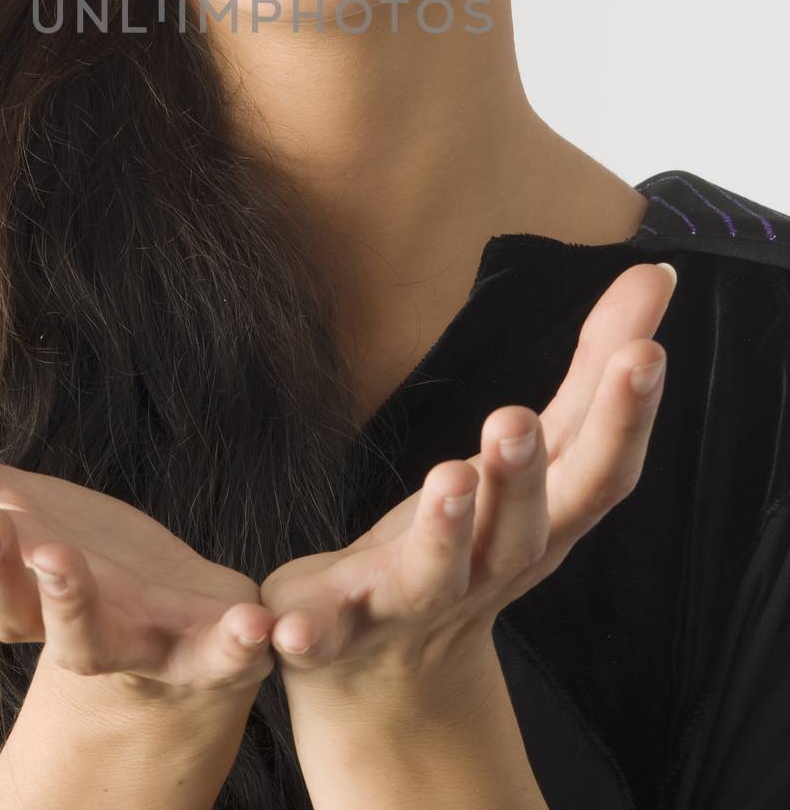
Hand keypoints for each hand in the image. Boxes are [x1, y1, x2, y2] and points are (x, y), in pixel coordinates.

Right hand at [0, 365, 277, 700]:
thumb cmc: (71, 562)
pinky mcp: (199, 653)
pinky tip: (258, 624)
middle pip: (1, 607)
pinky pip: (216, 656)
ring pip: (89, 639)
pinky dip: (234, 645)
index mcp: (0, 567)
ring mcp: (125, 639)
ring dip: (73, 605)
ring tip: (62, 560)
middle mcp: (48, 612)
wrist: (178, 640)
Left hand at [258, 260, 676, 688]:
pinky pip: (324, 636)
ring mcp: (409, 603)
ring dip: (441, 530)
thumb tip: (656, 271)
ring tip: (446, 477)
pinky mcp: (336, 628)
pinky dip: (312, 632)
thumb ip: (592, 368)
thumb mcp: (536, 455)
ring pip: (433, 572)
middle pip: (521, 528)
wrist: (384, 674)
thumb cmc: (471, 537)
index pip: (598, 473)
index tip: (646, 351)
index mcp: (540, 520)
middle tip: (515, 417)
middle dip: (523, 474)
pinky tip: (288, 625)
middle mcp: (487, 567)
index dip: (626, 417)